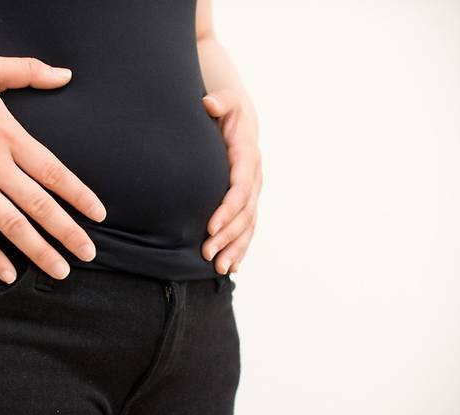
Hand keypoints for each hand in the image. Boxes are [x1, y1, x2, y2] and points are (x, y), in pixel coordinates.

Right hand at [0, 53, 106, 281]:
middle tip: (89, 254)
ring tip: (61, 271)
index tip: (99, 215)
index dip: (80, 196)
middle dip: (68, 232)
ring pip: (11, 225)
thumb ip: (29, 71)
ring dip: (38, 251)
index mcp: (9, 136)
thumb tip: (65, 74)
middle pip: (40, 205)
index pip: (55, 172)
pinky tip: (9, 275)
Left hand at [200, 87, 262, 274]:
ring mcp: (252, 193)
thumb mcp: (227, 102)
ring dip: (234, 248)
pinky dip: (240, 249)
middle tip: (207, 253)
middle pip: (243, 214)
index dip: (227, 209)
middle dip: (226, 236)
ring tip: (219, 268)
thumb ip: (220, 101)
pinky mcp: (248, 203)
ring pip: (247, 226)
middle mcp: (253, 179)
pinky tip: (230, 267)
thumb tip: (208, 103)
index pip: (239, 188)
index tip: (210, 226)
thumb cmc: (228, 113)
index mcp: (247, 158)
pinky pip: (247, 230)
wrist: (241, 123)